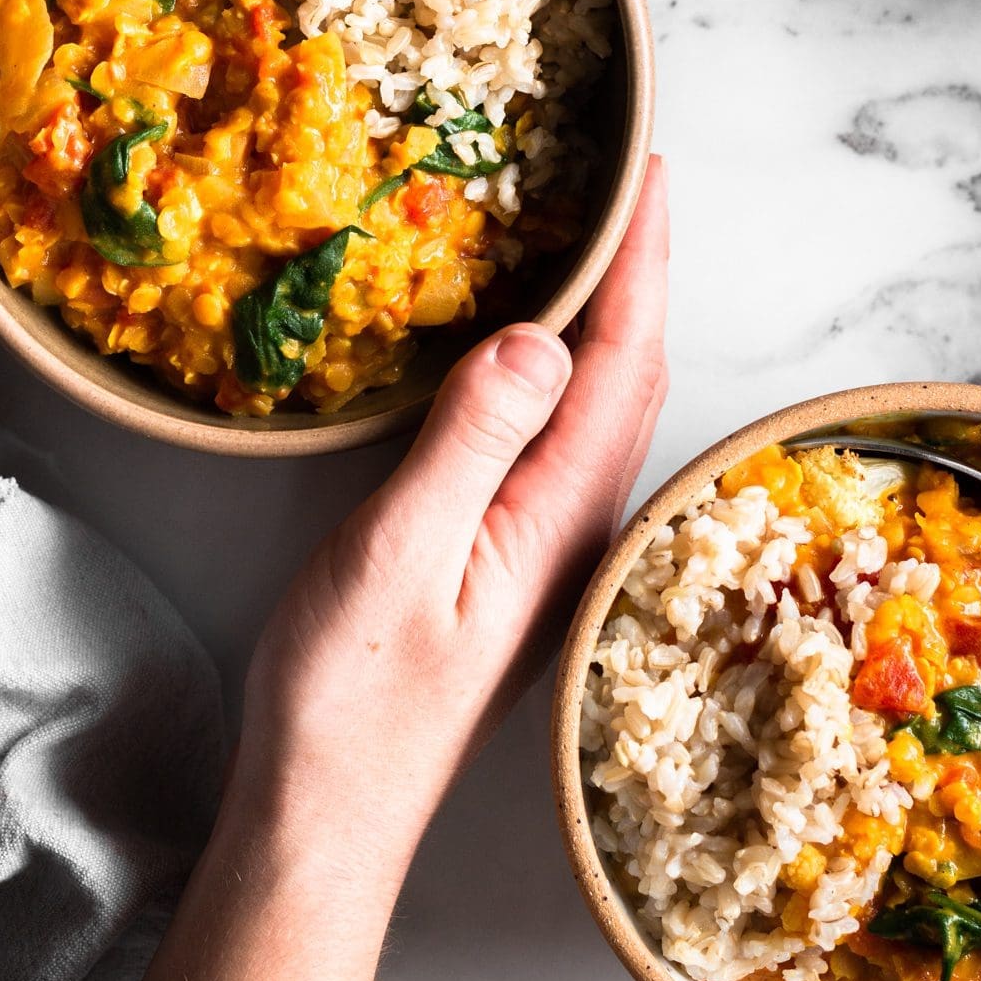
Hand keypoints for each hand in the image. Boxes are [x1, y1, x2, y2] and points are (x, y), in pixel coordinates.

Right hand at [79, 161, 669, 980]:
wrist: (328, 807)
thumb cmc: (353, 692)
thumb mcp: (401, 551)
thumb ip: (471, 441)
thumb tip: (540, 337)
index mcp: (563, 511)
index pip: (626, 359)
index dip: (645, 260)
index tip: (651, 173)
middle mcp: (576, 522)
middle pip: (632, 373)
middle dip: (643, 270)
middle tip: (631, 179)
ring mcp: (547, 542)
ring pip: (603, 402)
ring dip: (612, 314)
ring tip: (598, 238)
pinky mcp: (511, 553)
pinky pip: (562, 432)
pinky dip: (568, 363)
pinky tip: (534, 347)